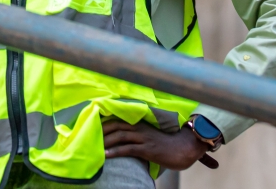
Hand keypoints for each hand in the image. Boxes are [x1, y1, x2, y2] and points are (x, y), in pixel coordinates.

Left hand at [102, 120, 216, 170]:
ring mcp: (145, 138)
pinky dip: (115, 152)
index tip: (93, 126)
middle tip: (88, 136)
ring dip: (105, 141)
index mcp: (141, 124)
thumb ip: (140, 137)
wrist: (187, 148)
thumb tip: (127, 142)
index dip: (105, 122)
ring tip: (93, 147)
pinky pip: (128, 149)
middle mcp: (141, 128)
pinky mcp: (148, 149)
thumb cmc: (169, 145)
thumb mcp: (152, 137)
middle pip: (116, 125)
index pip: (119, 119)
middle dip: (101, 130)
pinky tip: (105, 156)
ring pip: (120, 136)